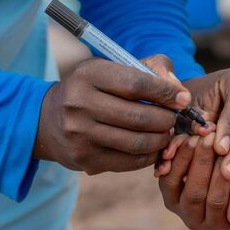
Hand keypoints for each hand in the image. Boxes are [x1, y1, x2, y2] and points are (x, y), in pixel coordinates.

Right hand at [33, 55, 202, 173]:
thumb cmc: (92, 88)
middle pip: (138, 116)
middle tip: (174, 119)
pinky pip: (129, 161)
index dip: (165, 93)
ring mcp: (81, 134)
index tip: (182, 98)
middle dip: (166, 119)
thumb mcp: (111, 67)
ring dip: (160, 139)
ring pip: (136, 142)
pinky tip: (152, 147)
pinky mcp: (85, 159)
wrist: (48, 120)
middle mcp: (80, 104)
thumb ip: (149, 69)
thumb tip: (178, 89)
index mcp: (89, 75)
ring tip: (166, 132)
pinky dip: (148, 155)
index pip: (136, 84)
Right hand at [157, 131, 229, 229]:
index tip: (193, 137)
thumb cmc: (207, 160)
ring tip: (228, 149)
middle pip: (194, 193)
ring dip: (222, 172)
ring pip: (215, 200)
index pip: (170, 182)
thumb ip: (186, 143)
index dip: (181, 159)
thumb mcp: (192, 152)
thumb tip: (190, 134)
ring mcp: (211, 223)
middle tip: (211, 138)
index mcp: (172, 199)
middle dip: (202, 162)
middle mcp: (189, 216)